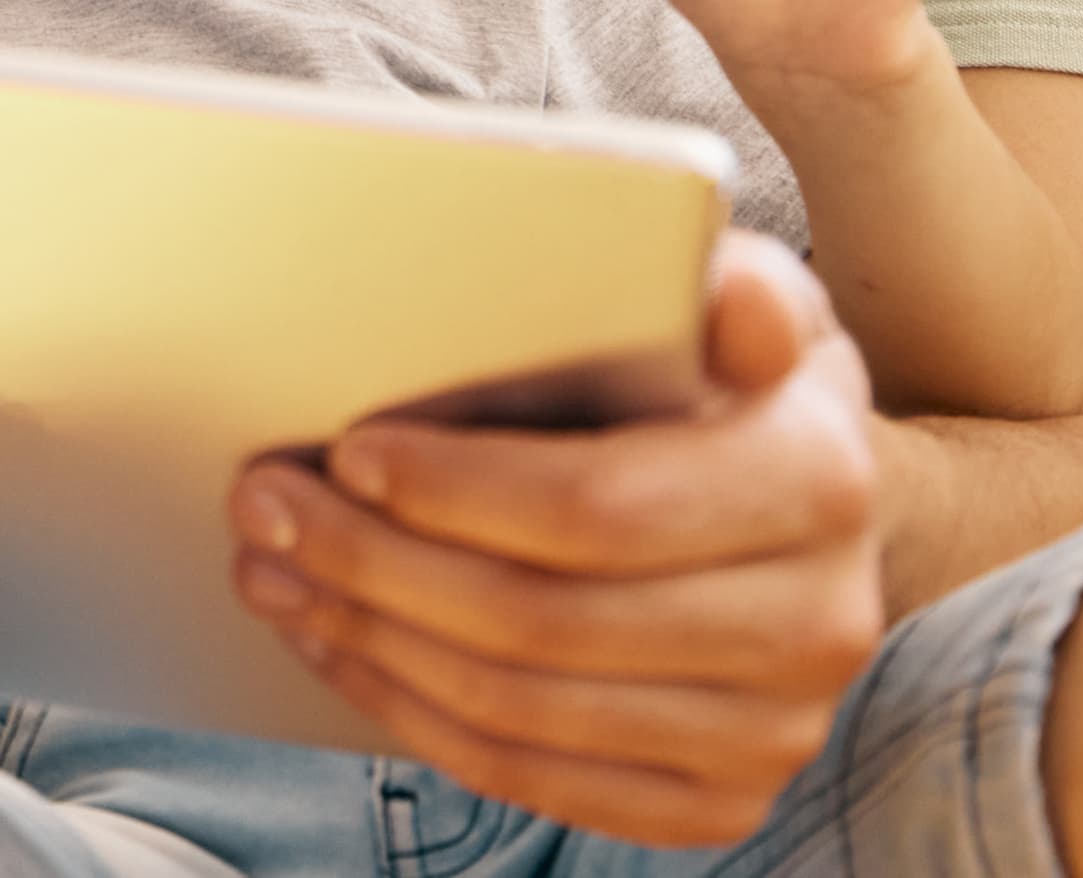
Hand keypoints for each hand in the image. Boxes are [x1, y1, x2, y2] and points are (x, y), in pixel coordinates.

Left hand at [230, 235, 884, 847]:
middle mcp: (817, 622)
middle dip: (375, 566)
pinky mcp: (722, 802)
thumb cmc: (733, 377)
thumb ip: (728, 282)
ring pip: (524, 711)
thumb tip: (727, 295)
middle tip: (264, 508)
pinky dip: (417, 717)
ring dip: (373, 642)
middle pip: (543, 623)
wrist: (816, 504)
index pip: (603, 507)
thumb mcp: (746, 292)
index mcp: (818, 478)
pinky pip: (536, 780)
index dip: (458, 491)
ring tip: (276, 572)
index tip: (348, 451)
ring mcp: (774, 731)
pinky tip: (346, 648)